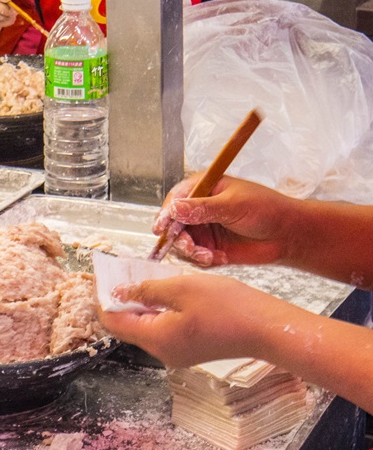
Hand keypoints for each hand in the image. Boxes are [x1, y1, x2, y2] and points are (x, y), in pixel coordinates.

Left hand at [97, 273, 286, 367]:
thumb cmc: (229, 307)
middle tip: (124, 274)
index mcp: (155, 338)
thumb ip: (146, 290)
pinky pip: (165, 330)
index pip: (113, 322)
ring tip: (146, 279)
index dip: (104, 299)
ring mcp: (177, 354)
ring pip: (147, 327)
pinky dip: (160, 311)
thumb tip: (118, 292)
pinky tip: (168, 292)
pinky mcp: (191, 350)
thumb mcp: (182, 288)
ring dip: (143, 304)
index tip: (103, 278)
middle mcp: (162, 352)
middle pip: (128, 326)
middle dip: (123, 300)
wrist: (268, 329)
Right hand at [153, 175, 299, 266]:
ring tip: (209, 255)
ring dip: (192, 252)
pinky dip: (203, 260)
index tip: (161, 228)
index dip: (165, 214)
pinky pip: (194, 257)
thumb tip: (174, 209)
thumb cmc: (266, 210)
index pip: (175, 200)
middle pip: (173, 224)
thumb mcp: (233, 205)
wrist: (288, 235)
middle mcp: (199, 209)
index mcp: (203, 189)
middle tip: (190, 247)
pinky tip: (219, 258)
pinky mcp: (209, 248)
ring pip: (181, 243)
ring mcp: (203, 229)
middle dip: (179, 238)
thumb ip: (202, 208)